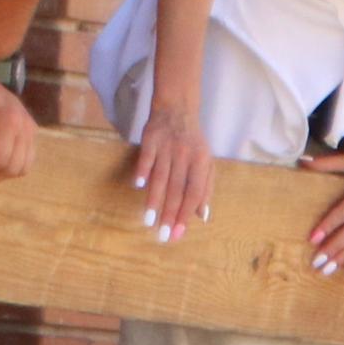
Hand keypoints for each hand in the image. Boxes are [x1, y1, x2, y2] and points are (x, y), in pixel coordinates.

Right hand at [131, 106, 211, 240]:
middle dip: (169, 214)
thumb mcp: (205, 163)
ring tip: (148, 221)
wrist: (177, 109)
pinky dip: (142, 170)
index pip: (194, 193)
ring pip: (161, 177)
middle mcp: (185, 155)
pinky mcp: (151, 138)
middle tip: (162, 236)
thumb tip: (202, 217)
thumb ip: (205, 189)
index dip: (186, 214)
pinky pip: (146, 157)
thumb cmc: (193, 143)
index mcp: (201, 163)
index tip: (177, 234)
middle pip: (177, 189)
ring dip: (154, 200)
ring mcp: (167, 146)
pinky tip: (138, 186)